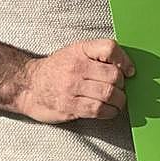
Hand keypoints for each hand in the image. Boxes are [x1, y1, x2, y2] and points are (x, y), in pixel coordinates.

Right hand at [0, 39, 134, 123]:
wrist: (29, 85)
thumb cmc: (57, 68)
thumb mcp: (75, 52)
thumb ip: (97, 55)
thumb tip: (126, 67)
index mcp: (80, 50)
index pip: (110, 48)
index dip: (125, 60)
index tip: (130, 71)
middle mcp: (77, 67)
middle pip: (114, 76)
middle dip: (122, 85)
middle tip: (120, 89)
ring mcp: (72, 87)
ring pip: (108, 94)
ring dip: (119, 101)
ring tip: (117, 101)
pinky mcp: (70, 106)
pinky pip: (98, 110)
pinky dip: (109, 112)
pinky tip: (109, 110)